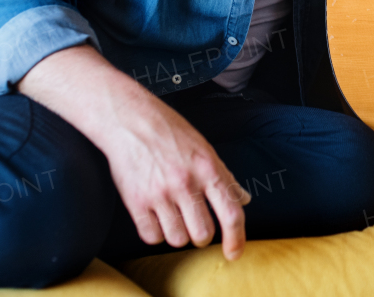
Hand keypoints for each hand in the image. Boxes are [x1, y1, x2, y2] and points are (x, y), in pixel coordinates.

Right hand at [17, 46, 251, 260]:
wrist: (129, 120)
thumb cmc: (169, 132)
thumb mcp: (204, 148)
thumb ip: (224, 175)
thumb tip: (244, 199)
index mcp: (207, 168)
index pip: (231, 212)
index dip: (236, 238)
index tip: (234, 253)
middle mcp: (185, 183)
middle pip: (203, 234)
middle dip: (201, 235)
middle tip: (195, 222)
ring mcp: (159, 193)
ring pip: (177, 239)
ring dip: (178, 233)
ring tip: (173, 215)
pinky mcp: (135, 201)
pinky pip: (151, 237)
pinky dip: (156, 233)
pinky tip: (156, 216)